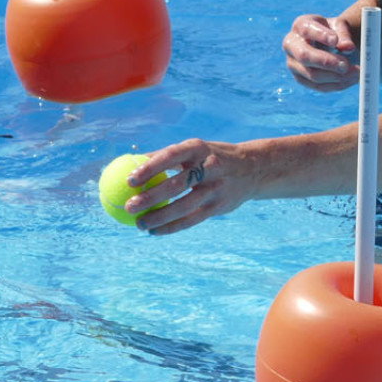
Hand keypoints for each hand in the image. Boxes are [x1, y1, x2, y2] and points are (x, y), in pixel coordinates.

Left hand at [124, 138, 256, 235]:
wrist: (252, 168)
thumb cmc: (212, 157)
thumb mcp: (194, 149)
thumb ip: (166, 155)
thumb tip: (132, 159)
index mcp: (198, 149)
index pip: (170, 157)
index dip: (149, 168)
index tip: (129, 180)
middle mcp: (209, 167)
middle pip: (176, 185)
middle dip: (150, 197)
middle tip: (128, 206)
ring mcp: (216, 189)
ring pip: (184, 207)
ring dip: (159, 217)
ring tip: (138, 224)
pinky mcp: (219, 207)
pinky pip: (192, 220)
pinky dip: (172, 227)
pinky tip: (154, 231)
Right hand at [283, 13, 358, 91]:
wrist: (329, 44)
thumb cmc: (332, 32)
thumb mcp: (339, 27)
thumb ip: (344, 35)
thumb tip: (348, 47)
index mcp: (300, 25)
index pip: (306, 29)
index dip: (320, 35)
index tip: (335, 40)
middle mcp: (291, 45)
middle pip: (304, 56)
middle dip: (327, 62)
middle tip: (346, 64)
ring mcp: (293, 64)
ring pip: (312, 75)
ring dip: (335, 76)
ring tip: (355, 72)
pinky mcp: (301, 79)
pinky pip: (319, 87)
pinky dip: (337, 85)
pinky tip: (351, 79)